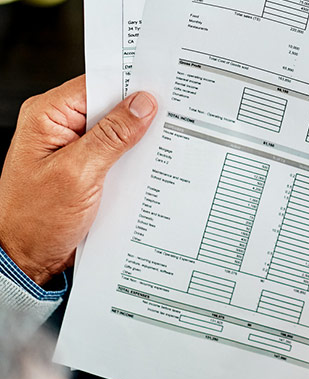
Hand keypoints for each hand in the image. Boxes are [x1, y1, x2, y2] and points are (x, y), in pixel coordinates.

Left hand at [0, 76, 156, 283]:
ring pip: (117, 131)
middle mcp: (59, 126)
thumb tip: (142, 105)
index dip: (130, 85)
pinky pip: (116, 153)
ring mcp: (74, 147)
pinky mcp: (86, 167)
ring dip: (139, 140)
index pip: (96, 84)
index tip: (164, 89)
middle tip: (173, 119)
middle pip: (110, 105)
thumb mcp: (79, 174)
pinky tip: (150, 166)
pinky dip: (134, 159)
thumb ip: (112, 137)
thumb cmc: (37, 220)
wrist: (28, 258)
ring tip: (164, 146)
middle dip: (140, 114)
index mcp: (47, 115)